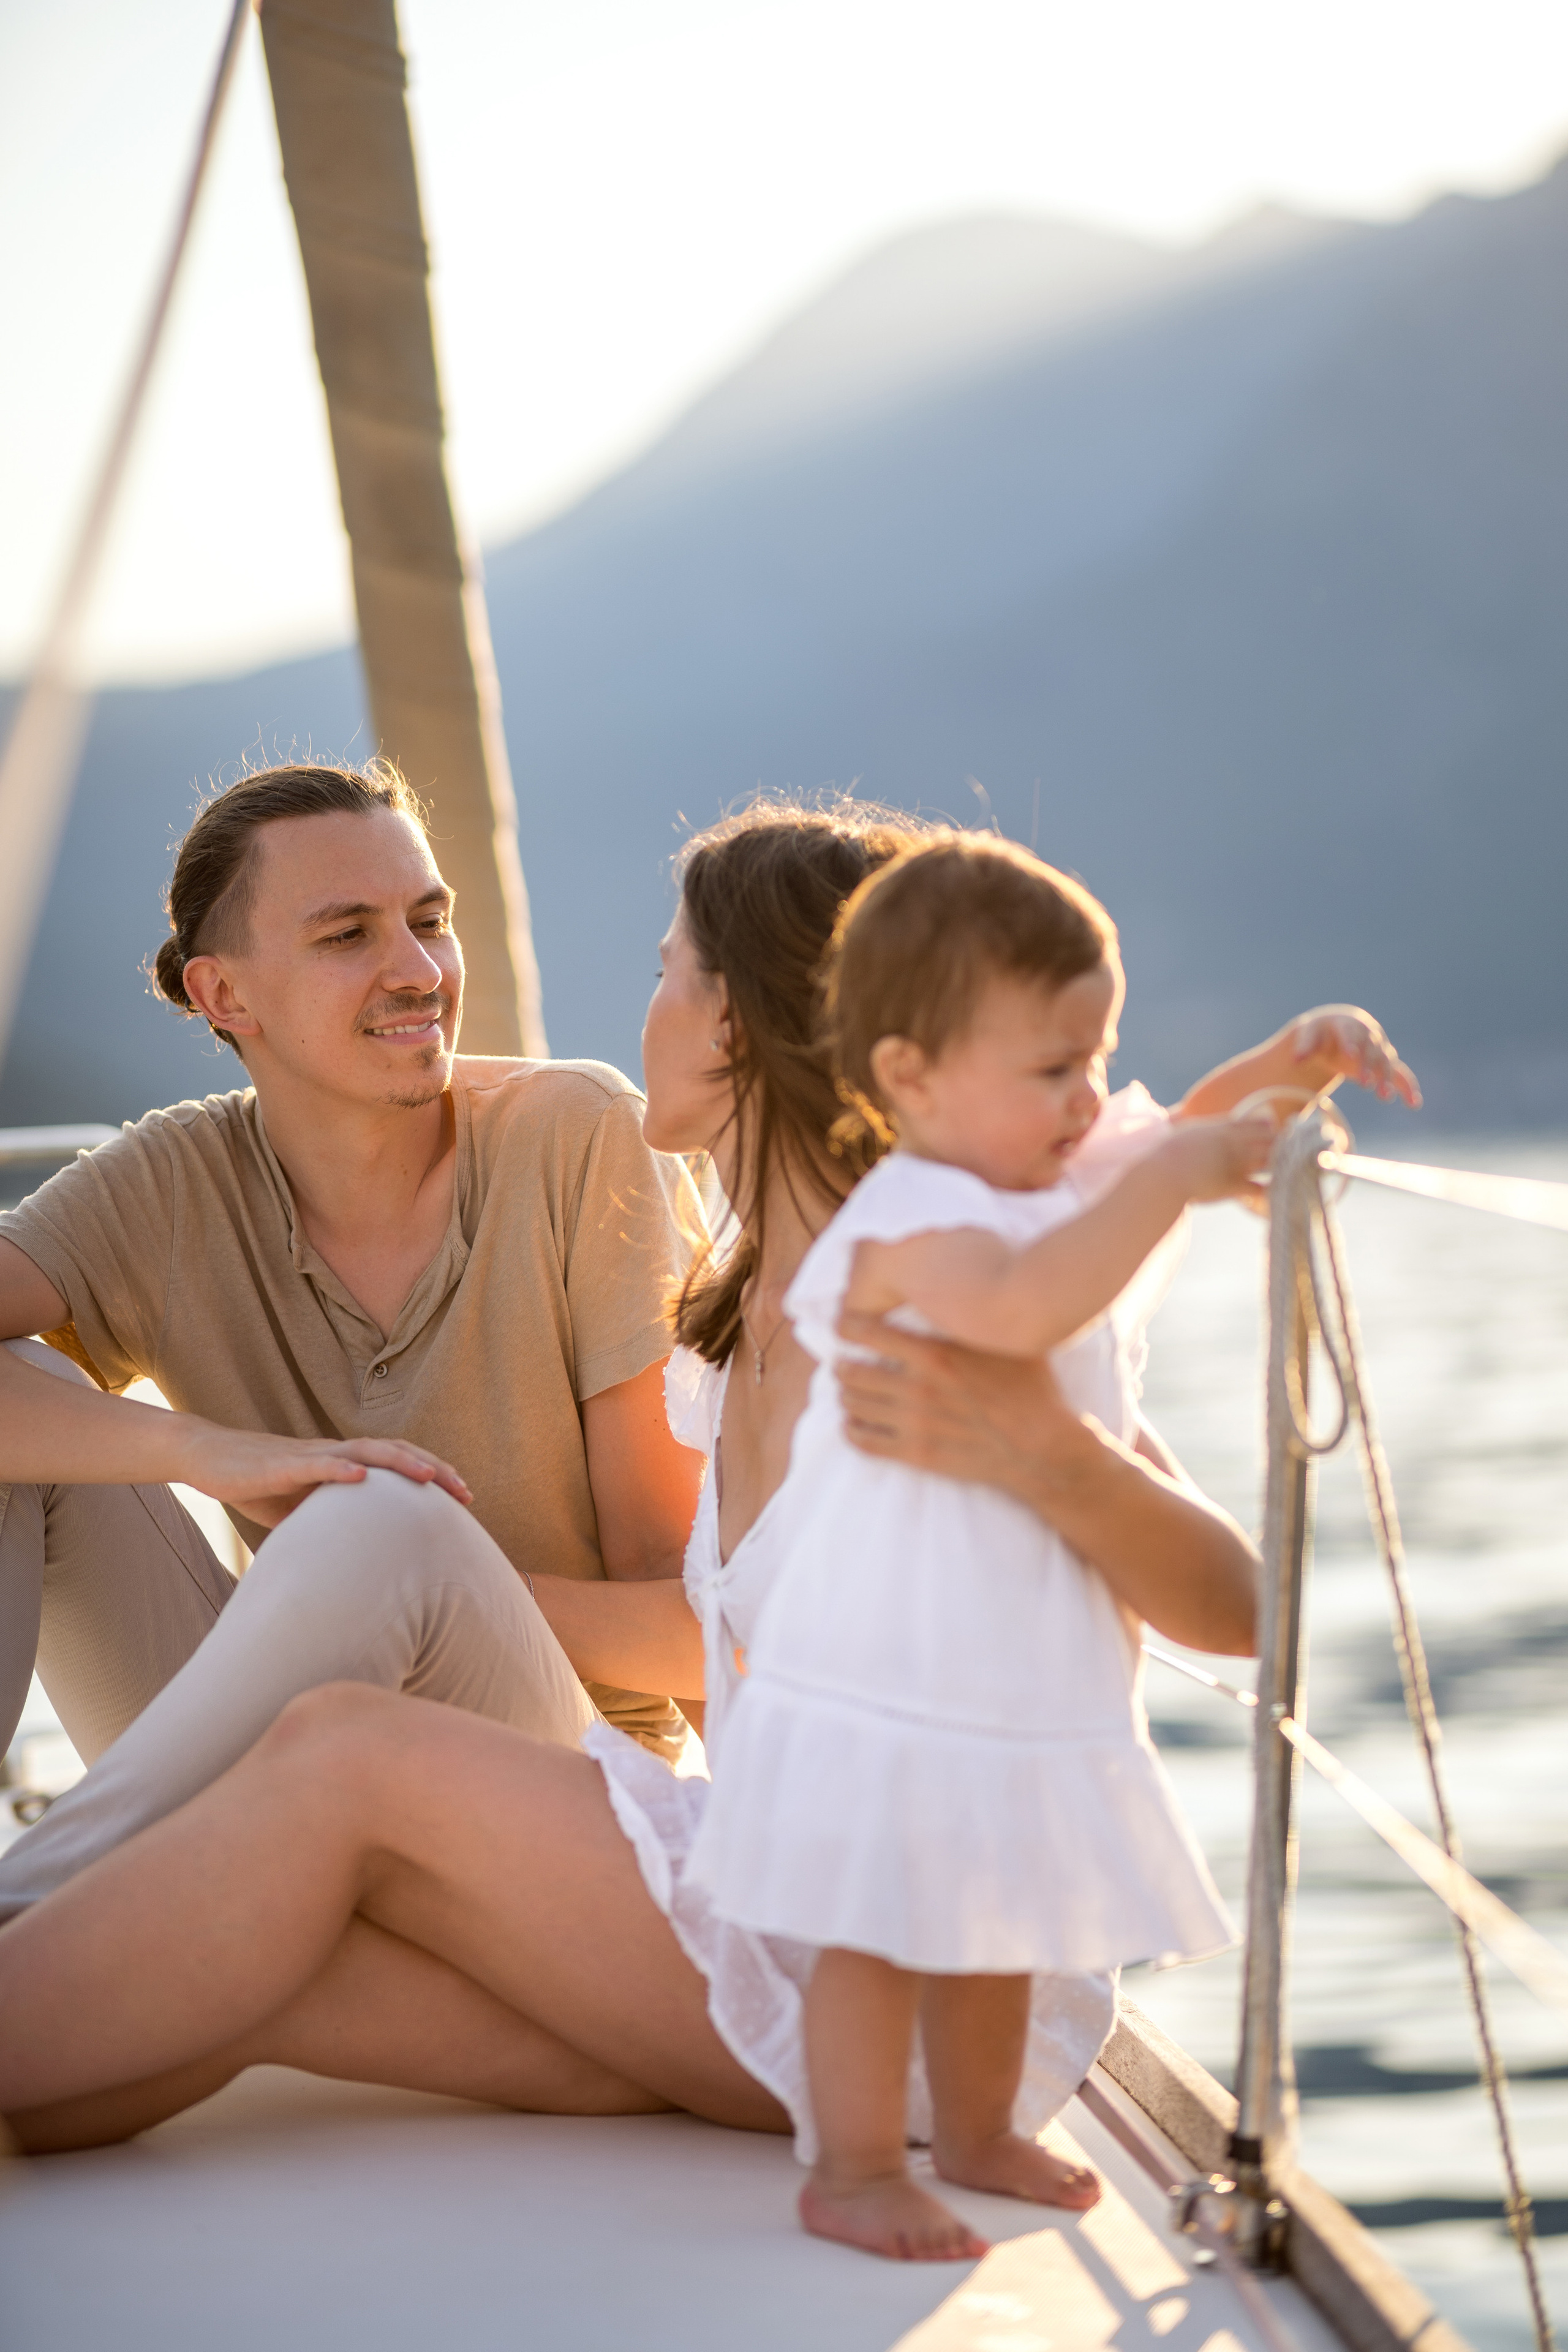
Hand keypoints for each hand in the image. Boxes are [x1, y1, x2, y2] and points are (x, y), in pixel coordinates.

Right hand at [175, 1422, 472, 1529]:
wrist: (209, 1457)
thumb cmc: (256, 1482)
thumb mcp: (301, 1510)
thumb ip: (330, 1525)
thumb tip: (355, 1561)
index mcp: (343, 1465)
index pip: (398, 1466)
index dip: (433, 1477)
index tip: (464, 1499)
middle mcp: (335, 1454)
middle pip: (395, 1454)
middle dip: (433, 1470)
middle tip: (466, 1493)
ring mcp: (310, 1455)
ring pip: (364, 1452)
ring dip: (400, 1463)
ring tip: (429, 1476)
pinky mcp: (281, 1463)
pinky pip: (316, 1463)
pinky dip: (340, 1469)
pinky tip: (362, 1477)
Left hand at [837, 1312, 1098, 1495]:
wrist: (1044, 1447)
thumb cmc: (1030, 1388)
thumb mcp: (1000, 1340)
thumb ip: (968, 1320)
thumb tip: (949, 1293)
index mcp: (934, 1353)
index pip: (867, 1331)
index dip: (847, 1326)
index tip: (842, 1326)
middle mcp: (917, 1387)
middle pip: (852, 1372)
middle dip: (844, 1366)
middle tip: (845, 1364)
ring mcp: (914, 1423)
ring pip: (854, 1405)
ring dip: (847, 1397)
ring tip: (851, 1392)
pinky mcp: (917, 1454)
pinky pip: (864, 1441)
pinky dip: (852, 1430)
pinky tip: (855, 1424)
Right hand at [1157, 1112, 1275, 1206]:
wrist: (1164, 1175)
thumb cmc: (1166, 1154)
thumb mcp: (1183, 1132)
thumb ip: (1196, 1127)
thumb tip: (1190, 1120)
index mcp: (1221, 1129)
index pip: (1253, 1124)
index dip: (1265, 1126)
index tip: (1272, 1128)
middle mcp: (1233, 1144)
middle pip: (1266, 1140)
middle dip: (1277, 1144)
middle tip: (1286, 1148)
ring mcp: (1235, 1164)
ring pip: (1268, 1161)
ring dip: (1276, 1165)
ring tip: (1284, 1167)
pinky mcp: (1234, 1185)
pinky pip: (1259, 1187)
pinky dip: (1267, 1190)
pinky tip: (1272, 1191)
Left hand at [1289, 1005, 1420, 1106]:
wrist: (1336, 1028)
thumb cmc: (1319, 1032)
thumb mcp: (1308, 1034)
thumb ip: (1304, 1046)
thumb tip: (1297, 1060)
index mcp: (1348, 1024)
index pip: (1350, 1033)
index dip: (1350, 1043)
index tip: (1349, 1056)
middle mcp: (1368, 1035)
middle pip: (1371, 1050)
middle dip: (1369, 1066)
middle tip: (1364, 1083)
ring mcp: (1379, 1049)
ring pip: (1386, 1063)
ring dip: (1386, 1079)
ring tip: (1383, 1097)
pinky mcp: (1385, 1063)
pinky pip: (1400, 1075)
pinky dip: (1407, 1088)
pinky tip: (1414, 1104)